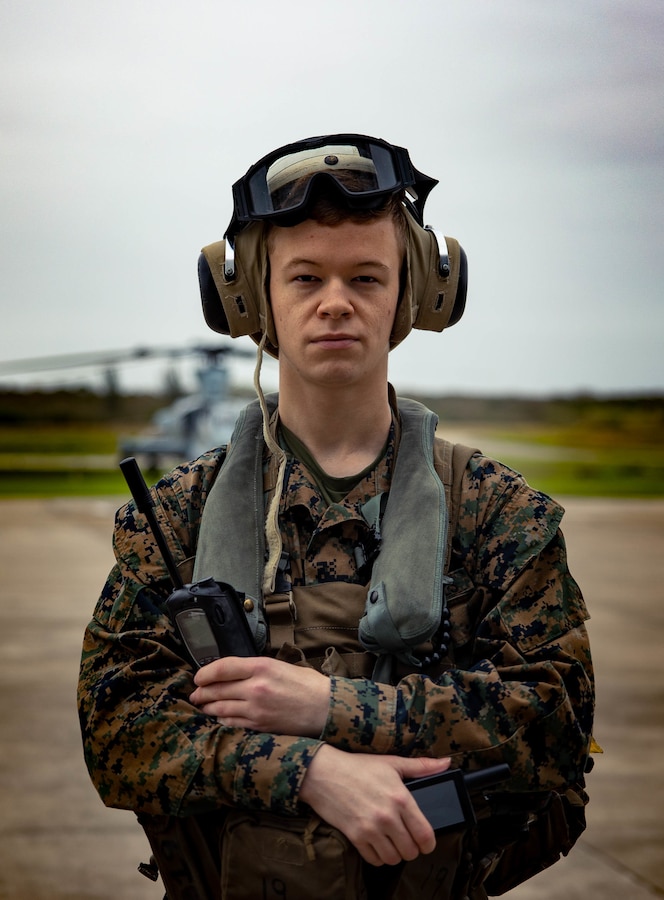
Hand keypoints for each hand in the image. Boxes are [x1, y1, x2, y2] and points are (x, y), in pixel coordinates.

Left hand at [189, 656, 330, 736]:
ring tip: (202, 705)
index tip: (198, 677)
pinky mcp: (260, 726)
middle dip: (202, 692)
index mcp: (262, 667)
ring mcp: (256, 709)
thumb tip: (236, 673)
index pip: (223, 668)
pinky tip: (219, 716)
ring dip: (208, 707)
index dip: (205, 673)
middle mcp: (256, 687)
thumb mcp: (282, 666)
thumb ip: (258, 669)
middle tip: (195, 693)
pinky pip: (232, 722)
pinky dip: (222, 719)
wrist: (326, 709)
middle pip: (217, 689)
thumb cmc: (309, 686)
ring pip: (221, 707)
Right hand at [300, 746, 450, 865]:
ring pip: (393, 859)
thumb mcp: (391, 762)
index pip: (425, 835)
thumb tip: (446, 764)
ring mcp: (370, 829)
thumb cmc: (358, 767)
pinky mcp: (355, 837)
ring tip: (392, 842)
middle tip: (406, 839)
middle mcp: (388, 817)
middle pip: (411, 851)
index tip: (425, 841)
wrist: (324, 773)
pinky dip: (378, 856)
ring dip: (395, 854)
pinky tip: (377, 843)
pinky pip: (374, 860)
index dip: (429, 843)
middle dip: (411, 848)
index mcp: (401, 798)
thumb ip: (420, 766)